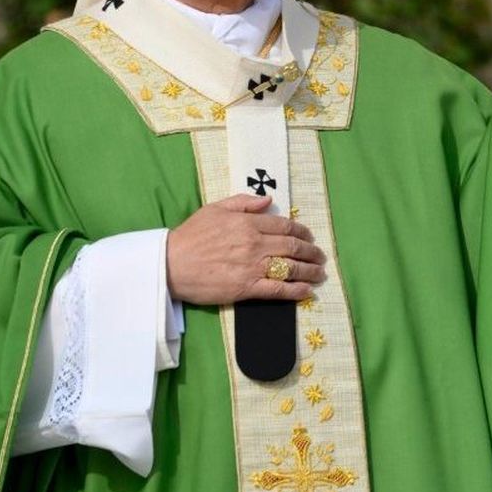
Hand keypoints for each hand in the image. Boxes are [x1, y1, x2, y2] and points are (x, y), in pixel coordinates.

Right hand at [166, 194, 326, 304]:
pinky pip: (278, 289)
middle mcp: (254, 244)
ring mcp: (252, 267)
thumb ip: (244, 202)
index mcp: (248, 223)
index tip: (310, 236)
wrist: (170, 264)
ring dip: (310, 271)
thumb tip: (269, 199)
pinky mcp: (246, 288)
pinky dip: (296, 291)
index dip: (302, 231)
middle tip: (320, 257)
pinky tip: (307, 292)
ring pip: (290, 268)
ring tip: (320, 274)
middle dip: (312, 252)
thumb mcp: (215, 209)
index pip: (284, 225)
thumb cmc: (191, 235)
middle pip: (292, 246)